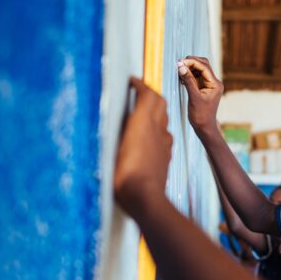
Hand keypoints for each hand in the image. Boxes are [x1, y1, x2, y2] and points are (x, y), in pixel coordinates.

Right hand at [113, 77, 172, 213]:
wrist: (146, 198)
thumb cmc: (125, 174)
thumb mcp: (114, 146)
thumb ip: (118, 127)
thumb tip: (119, 117)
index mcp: (143, 122)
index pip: (149, 94)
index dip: (141, 84)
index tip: (133, 81)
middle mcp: (157, 129)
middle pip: (160, 103)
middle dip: (150, 94)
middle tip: (137, 94)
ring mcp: (164, 143)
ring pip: (163, 119)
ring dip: (155, 112)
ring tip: (141, 114)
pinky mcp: (166, 156)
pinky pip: (164, 136)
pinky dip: (157, 130)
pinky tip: (148, 138)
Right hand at [178, 56, 223, 133]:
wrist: (204, 127)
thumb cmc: (200, 115)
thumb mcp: (193, 97)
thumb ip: (188, 81)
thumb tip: (181, 66)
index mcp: (215, 84)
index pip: (204, 67)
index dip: (192, 62)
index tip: (180, 62)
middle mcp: (214, 82)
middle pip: (203, 65)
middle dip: (191, 62)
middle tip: (179, 64)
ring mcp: (209, 85)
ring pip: (199, 70)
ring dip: (189, 68)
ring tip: (179, 70)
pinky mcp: (203, 88)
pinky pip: (196, 77)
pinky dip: (189, 75)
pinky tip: (182, 77)